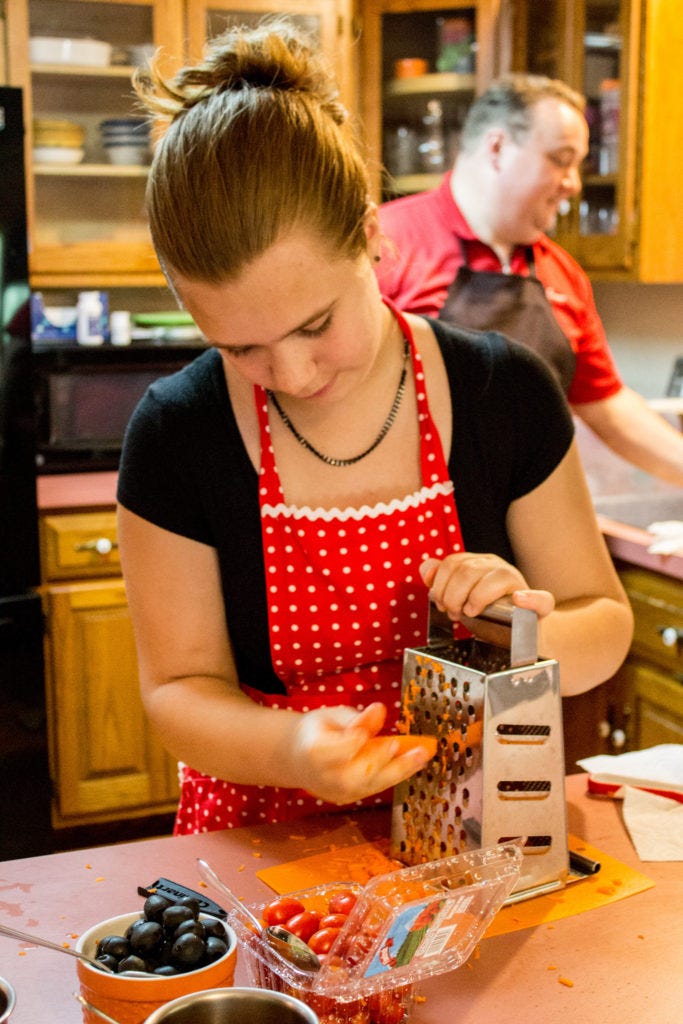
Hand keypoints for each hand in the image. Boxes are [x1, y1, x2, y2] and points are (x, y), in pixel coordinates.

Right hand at [290, 702, 432, 804]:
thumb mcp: (332, 715)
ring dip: (402, 770)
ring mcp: (337, 792)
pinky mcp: (349, 798)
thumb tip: (379, 710)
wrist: (299, 758)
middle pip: (359, 774)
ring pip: (372, 784)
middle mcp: (325, 778)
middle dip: (389, 762)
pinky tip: (414, 762)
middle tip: (417, 750)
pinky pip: (375, 787)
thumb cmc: (317, 731)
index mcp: (315, 752)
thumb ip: (356, 718)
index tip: (378, 734)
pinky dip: (396, 774)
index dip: (359, 743)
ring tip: (423, 755)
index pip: (341, 749)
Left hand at [419, 553, 554, 620]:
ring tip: (471, 614)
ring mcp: (520, 584)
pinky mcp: (539, 606)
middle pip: (468, 570)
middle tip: (454, 613)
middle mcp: (499, 568)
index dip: (441, 584)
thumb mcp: (460, 597)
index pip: (453, 562)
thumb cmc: (487, 616)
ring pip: (497, 578)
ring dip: (477, 598)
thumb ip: (442, 581)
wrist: (520, 636)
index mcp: (480, 564)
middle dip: (453, 595)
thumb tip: (425, 569)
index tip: (441, 604)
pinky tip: (518, 601)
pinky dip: (529, 599)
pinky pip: (541, 598)